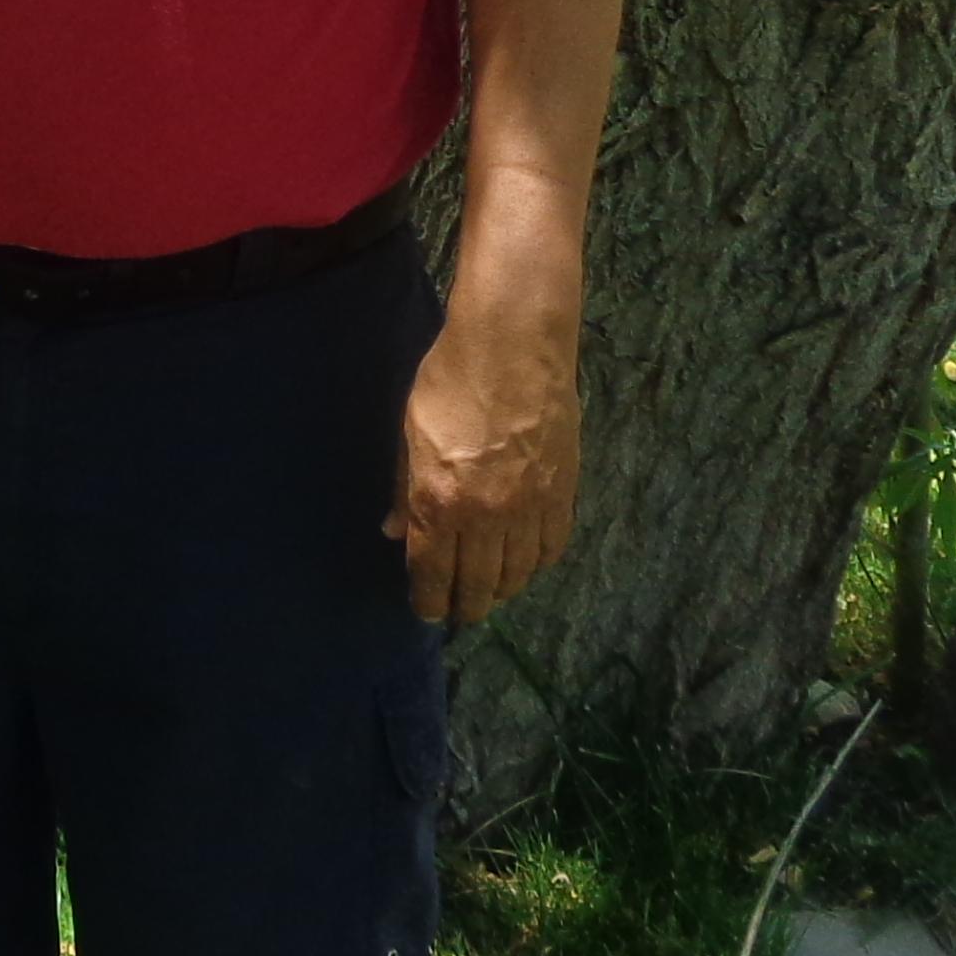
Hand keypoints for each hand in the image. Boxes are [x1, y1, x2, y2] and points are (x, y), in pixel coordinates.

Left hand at [388, 319, 578, 626]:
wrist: (514, 345)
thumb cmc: (450, 380)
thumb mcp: (410, 433)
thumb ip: (402, 489)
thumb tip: (392, 532)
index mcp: (438, 503)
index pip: (432, 575)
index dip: (429, 601)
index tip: (428, 610)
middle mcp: (486, 517)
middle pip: (479, 585)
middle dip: (467, 605)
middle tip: (461, 609)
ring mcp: (529, 508)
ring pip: (518, 574)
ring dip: (503, 589)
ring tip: (492, 590)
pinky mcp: (563, 493)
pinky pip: (551, 547)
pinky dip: (536, 563)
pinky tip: (526, 562)